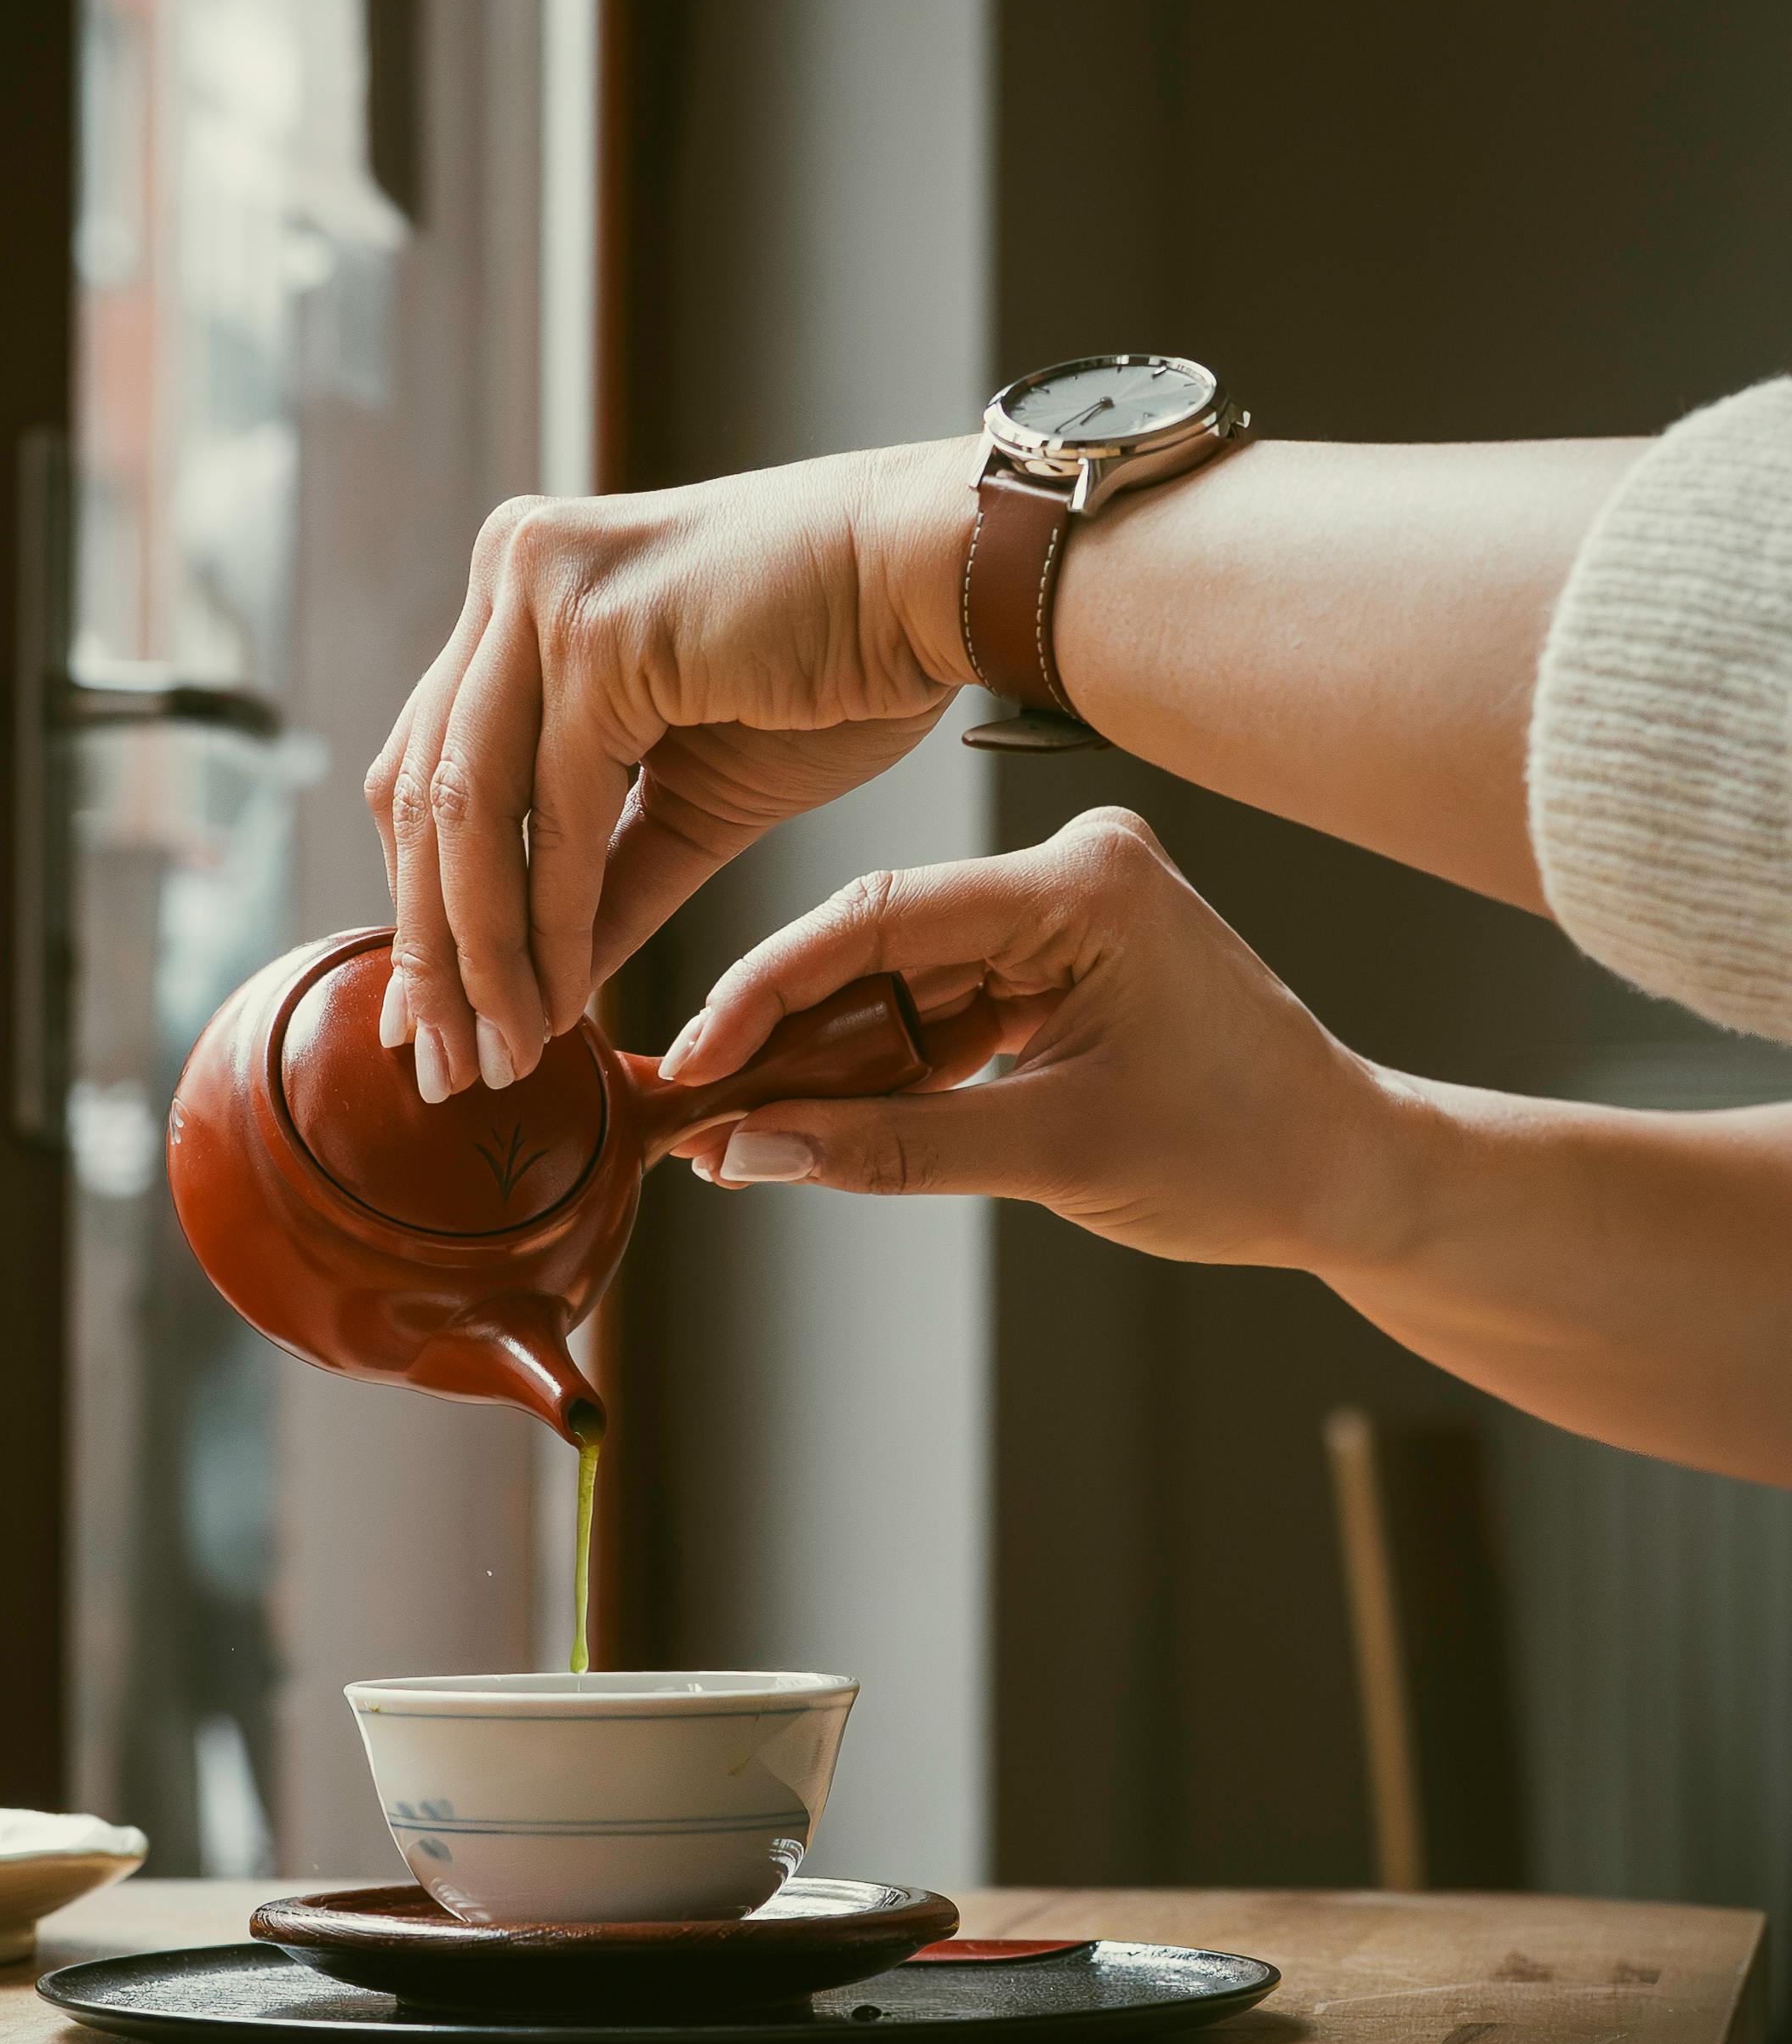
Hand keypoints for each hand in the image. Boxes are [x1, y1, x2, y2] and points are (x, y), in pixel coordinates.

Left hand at [364, 440, 982, 1099]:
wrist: (943, 584)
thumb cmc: (840, 670)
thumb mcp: (690, 799)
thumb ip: (602, 882)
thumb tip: (537, 990)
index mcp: (518, 588)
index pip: (424, 767)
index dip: (419, 902)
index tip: (429, 1021)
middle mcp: (510, 570)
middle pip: (418, 795)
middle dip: (432, 952)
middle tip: (446, 1071)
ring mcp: (544, 591)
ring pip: (465, 813)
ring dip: (480, 957)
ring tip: (500, 1058)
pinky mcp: (596, 633)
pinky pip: (551, 815)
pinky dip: (548, 924)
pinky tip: (557, 1004)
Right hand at [660, 809, 1412, 1274]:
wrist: (1353, 1174)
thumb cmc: (1244, 1156)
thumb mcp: (1054, 1157)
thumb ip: (889, 1149)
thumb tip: (751, 1153)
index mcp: (1082, 883)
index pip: (878, 919)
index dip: (765, 995)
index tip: (691, 1065)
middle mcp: (1072, 868)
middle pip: (879, 941)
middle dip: (787, 1032)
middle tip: (696, 1107)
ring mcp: (1069, 909)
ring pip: (904, 979)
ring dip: (831, 1057)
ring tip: (744, 1126)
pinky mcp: (1067, 955)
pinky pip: (946, 1003)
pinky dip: (890, 1065)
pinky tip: (823, 1115)